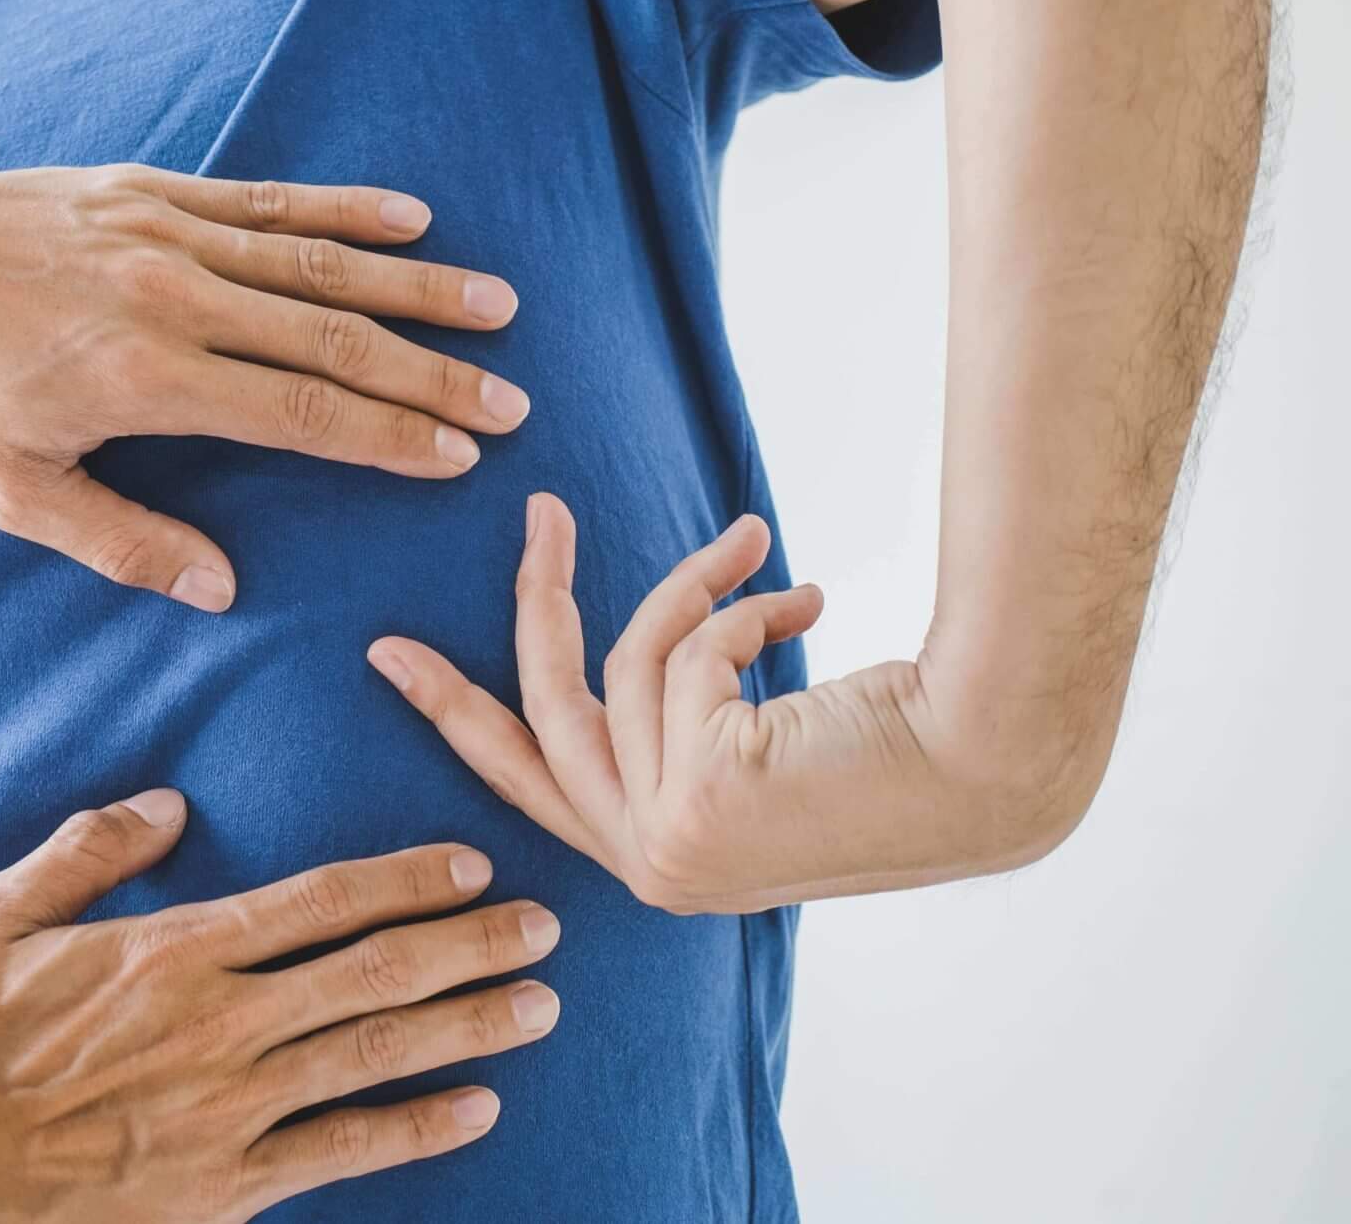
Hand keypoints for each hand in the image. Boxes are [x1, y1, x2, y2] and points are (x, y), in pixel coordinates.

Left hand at [0, 111, 525, 610]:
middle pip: (333, 340)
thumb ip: (120, 542)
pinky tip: (411, 219)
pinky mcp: (159, 192)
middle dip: (431, 375)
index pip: (299, 412)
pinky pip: (270, 201)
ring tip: (498, 309)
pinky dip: (345, 210)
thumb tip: (220, 589)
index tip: (459, 457)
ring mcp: (172, 236)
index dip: (387, 437)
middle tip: (511, 405)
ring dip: (416, 289)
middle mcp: (177, 299)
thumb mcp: (11, 488)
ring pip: (320, 264)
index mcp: (148, 378)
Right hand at [0, 790, 561, 1223]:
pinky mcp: (231, 1181)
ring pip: (379, 1052)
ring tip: (541, 1003)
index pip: (320, 900)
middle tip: (545, 924)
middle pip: (376, 969)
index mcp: (177, 949)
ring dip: (470, 1024)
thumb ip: (87, 852)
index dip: (406, 878)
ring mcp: (237, 1105)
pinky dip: (418, 1127)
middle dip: (471, 942)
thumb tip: (167, 805)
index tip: (469, 863)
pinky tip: (478, 1108)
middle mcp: (227, 1020)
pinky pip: (346, 1151)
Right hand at [367, 494, 1065, 914]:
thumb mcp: (755, 743)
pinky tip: (809, 605)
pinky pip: (684, 656)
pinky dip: (740, 609)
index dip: (455, 711)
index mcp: (660, 864)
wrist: (991, 765)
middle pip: (543, 709)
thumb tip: (628, 650)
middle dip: (536, 600)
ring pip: (626, 665)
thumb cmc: (898, 751)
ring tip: (759, 547)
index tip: (389, 654)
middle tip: (539, 511)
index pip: (531, 779)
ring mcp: (668, 844)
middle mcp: (651, 869)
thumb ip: (680, 719)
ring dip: (696, 587)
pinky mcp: (697, 798)